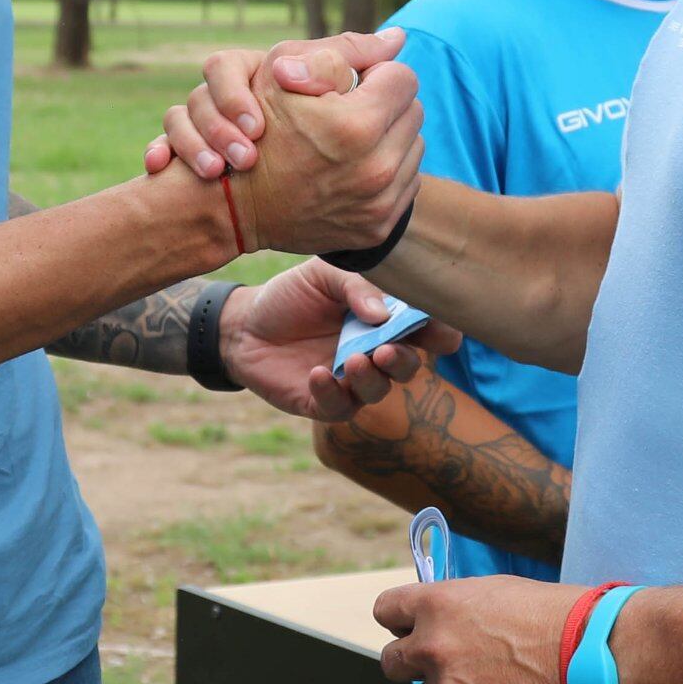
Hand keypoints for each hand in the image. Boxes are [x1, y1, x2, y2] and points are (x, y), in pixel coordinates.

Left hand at [218, 261, 461, 419]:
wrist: (243, 323)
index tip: (437, 329)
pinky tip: (317, 374)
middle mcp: (374, 352)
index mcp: (384, 320)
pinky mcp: (323, 402)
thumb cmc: (291, 296)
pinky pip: (339, 407)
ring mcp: (350, 380)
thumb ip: (356, 287)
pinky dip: (332, 392)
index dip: (439, 332)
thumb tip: (383, 314)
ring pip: (378, 390)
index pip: (426, 331)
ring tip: (352, 360)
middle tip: (386, 349)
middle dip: (404, 360)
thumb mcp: (323, 275)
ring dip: (370, 378)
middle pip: (408, 366)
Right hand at [228, 53, 423, 257]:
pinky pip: (406, 184)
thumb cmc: (256, 127)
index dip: (375, 75)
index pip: (403, 78)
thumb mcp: (282, 72)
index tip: (351, 86)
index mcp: (357, 125)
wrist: (237, 205)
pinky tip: (351, 170)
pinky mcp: (378, 228)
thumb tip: (398, 38)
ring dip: (388, 139)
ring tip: (349, 142)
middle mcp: (376, 168)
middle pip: (414, 112)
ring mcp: (379, 203)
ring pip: (413, 147)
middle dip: (385, 105)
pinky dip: (385, 173)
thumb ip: (346, 49)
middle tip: (349, 112)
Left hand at [373, 574, 592, 683]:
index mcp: (438, 605)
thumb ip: (457, 609)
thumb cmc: (560, 617)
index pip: (386, 611)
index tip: (414, 630)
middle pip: (391, 664)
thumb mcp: (499, 592)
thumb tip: (439, 622)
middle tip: (449, 668)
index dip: (401, 623)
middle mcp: (433, 647)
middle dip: (414, 666)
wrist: (600, 656)